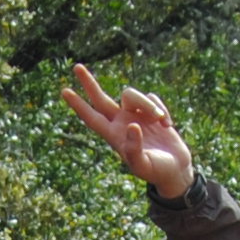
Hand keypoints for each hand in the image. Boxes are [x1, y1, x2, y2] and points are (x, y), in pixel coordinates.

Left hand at [60, 63, 192, 199]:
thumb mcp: (143, 165)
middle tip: (76, 67)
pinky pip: (153, 98)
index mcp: (114, 136)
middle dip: (89, 83)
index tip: (64, 91)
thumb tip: (132, 126)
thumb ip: (135, 149)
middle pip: (101, 98)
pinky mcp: (151, 111)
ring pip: (132, 95)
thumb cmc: (156, 171)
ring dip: (148, 105)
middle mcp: (121, 122)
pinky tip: (167, 126)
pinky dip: (162, 109)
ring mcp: (135, 115)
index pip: (92, 118)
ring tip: (161, 122)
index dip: (78, 105)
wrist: (175, 169)